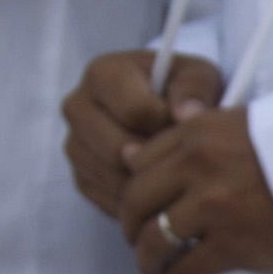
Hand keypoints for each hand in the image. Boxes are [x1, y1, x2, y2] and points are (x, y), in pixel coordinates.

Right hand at [63, 43, 209, 222]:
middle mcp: (78, 107)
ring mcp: (75, 145)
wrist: (162, 110)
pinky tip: (159, 186)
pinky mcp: (80, 176)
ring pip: (112, 178)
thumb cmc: (179, 90)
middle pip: (117, 150)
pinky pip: (108, 198)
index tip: (183, 123)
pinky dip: (138, 199)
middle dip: (155, 157)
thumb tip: (187, 115)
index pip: (135, 111)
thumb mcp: (197, 76)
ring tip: (172, 168)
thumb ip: (195, 89)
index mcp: (102, 73)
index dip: (167, 124)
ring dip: (148, 181)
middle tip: (180, 154)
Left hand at [114, 102, 272, 273]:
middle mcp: (195, 167)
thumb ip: (191, 142)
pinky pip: (186, 268)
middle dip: (130, 229)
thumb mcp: (235, 126)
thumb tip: (136, 162)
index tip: (136, 208)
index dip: (132, 191)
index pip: (138, 165)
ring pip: (154, 240)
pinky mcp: (232, 245)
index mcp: (195, 133)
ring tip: (150, 273)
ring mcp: (212, 208)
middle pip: (136, 204)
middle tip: (134, 243)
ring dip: (147, 261)